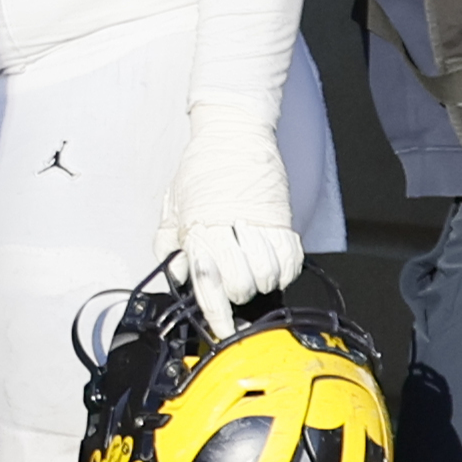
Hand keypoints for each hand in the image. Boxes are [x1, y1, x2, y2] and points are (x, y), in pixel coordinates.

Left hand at [158, 103, 302, 340]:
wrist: (233, 131)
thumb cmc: (202, 165)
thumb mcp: (174, 202)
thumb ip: (170, 242)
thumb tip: (176, 275)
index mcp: (198, 226)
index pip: (206, 281)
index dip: (214, 313)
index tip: (221, 329)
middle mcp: (228, 226)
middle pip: (240, 284)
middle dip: (236, 294)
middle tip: (232, 283)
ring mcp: (259, 222)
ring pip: (267, 275)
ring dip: (261, 282)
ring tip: (252, 270)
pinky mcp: (283, 217)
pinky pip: (291, 260)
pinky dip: (284, 270)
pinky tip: (273, 263)